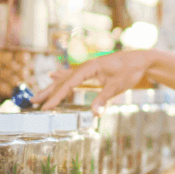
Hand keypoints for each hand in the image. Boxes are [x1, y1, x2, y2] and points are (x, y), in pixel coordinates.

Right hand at [30, 49, 152, 111]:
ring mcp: (88, 69)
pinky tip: (53, 76)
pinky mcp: (93, 72)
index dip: (56, 96)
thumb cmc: (130, 70)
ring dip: (52, 87)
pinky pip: (73, 77)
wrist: (141, 59)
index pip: (69, 84)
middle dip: (48, 92)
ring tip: (38, 95)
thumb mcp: (118, 86)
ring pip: (66, 79)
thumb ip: (104, 99)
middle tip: (32, 102)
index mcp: (90, 67)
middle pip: (62, 80)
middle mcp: (86, 66)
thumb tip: (94, 114)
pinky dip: (62, 79)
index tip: (46, 107)